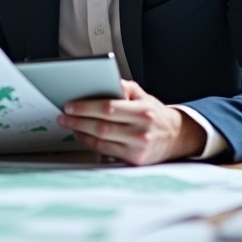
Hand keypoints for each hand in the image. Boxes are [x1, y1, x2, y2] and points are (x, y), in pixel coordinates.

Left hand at [57, 79, 206, 165]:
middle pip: (102, 126)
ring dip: (81, 132)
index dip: (86, 107)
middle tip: (63, 116)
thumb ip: (125, 88)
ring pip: (102, 140)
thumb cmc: (155, 114)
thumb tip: (105, 80)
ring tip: (69, 124)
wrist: (177, 137)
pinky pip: (106, 151)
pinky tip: (81, 135)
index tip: (70, 105)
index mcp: (143, 111)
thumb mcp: (144, 96)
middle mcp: (141, 131)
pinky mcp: (135, 160)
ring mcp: (138, 148)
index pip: (109, 108)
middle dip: (78, 120)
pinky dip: (90, 143)